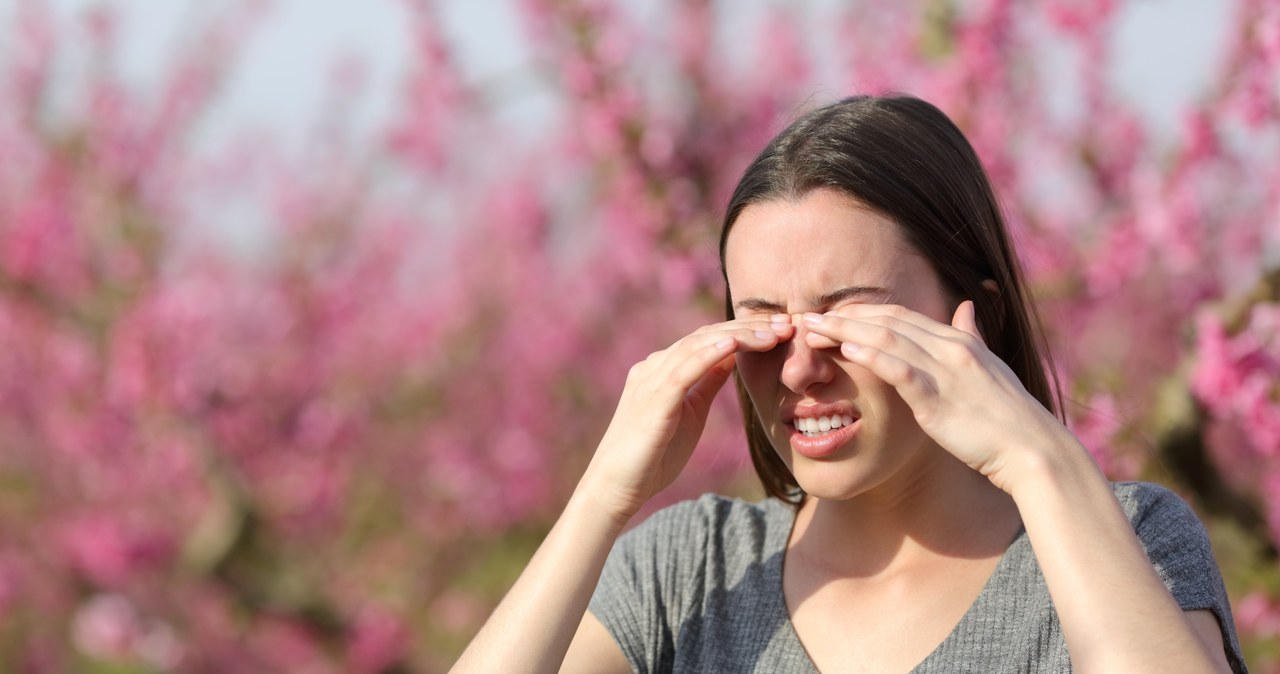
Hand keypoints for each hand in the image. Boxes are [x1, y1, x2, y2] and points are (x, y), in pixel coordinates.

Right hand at [581, 315, 794, 522]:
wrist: (616, 487)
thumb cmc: (653, 456)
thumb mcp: (690, 412)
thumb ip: (706, 383)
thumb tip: (732, 357)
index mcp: (663, 370)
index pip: (708, 340)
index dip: (745, 332)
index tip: (781, 330)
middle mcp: (654, 368)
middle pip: (706, 336)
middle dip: (748, 328)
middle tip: (787, 323)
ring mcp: (650, 382)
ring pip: (697, 347)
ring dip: (738, 337)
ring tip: (771, 333)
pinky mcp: (652, 402)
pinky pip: (682, 371)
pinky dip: (708, 355)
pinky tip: (733, 346)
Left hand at [801, 301, 1073, 492]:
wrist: (1032, 450)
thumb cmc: (1008, 417)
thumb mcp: (989, 368)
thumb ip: (972, 336)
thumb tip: (966, 305)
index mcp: (958, 341)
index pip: (901, 316)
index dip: (863, 312)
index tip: (831, 314)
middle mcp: (950, 347)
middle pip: (887, 320)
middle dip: (844, 316)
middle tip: (807, 317)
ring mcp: (945, 370)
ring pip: (887, 338)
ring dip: (845, 329)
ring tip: (812, 329)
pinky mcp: (938, 397)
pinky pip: (899, 369)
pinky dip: (871, 355)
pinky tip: (845, 348)